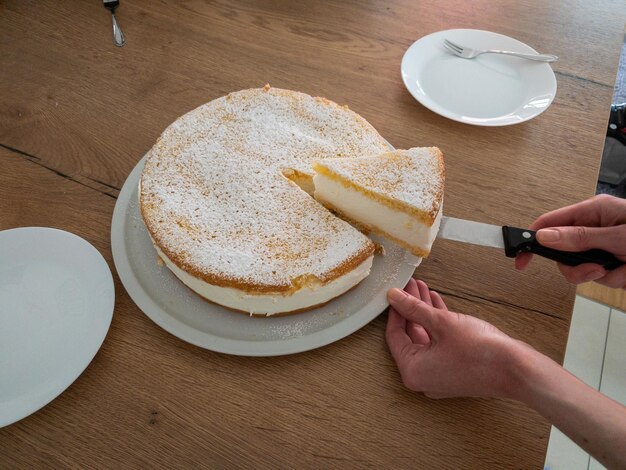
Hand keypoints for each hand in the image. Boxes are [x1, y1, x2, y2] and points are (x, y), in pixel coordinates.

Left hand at [385, 279, 524, 398]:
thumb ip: (413, 308)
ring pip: (426, 337)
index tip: (396, 293)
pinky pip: (439, 343)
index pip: (395, 335)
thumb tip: (394, 297)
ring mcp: (439, 374)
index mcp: (413, 370)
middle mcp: (423, 377)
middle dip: (411, 308)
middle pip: (410, 335)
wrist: (516, 369)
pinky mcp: (454, 368)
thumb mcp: (441, 322)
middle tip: (410, 286)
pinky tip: (437, 302)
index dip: (395, 310)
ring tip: (423, 288)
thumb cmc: (479, 351)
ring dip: (424, 312)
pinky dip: (437, 324)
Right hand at [516, 194, 625, 287]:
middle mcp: (595, 227)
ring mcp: (603, 245)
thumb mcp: (618, 235)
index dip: (531, 239)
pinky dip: (615, 278)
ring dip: (602, 275)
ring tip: (623, 268)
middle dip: (578, 267)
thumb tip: (545, 237)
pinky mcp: (612, 260)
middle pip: (564, 252)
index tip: (520, 257)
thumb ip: (581, 237)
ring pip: (581, 268)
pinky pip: (600, 276)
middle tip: (595, 270)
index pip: (551, 222)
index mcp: (594, 211)